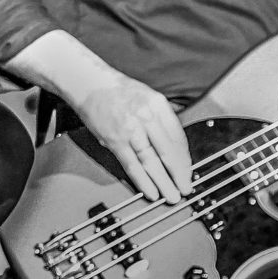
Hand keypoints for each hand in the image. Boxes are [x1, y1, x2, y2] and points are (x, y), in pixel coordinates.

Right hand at [74, 71, 193, 203]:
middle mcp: (146, 116)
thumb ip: (161, 118)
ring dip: (163, 182)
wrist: (89, 82)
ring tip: (171, 195)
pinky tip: (151, 191)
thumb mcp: (148, 96)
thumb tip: (172, 143)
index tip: (188, 171)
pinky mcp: (114, 140)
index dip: (185, 159)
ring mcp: (130, 129)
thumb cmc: (117, 90)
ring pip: (151, 161)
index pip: (178, 137)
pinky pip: (131, 165)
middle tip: (186, 188)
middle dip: (179, 174)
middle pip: (168, 151)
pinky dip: (143, 180)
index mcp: (158, 104)